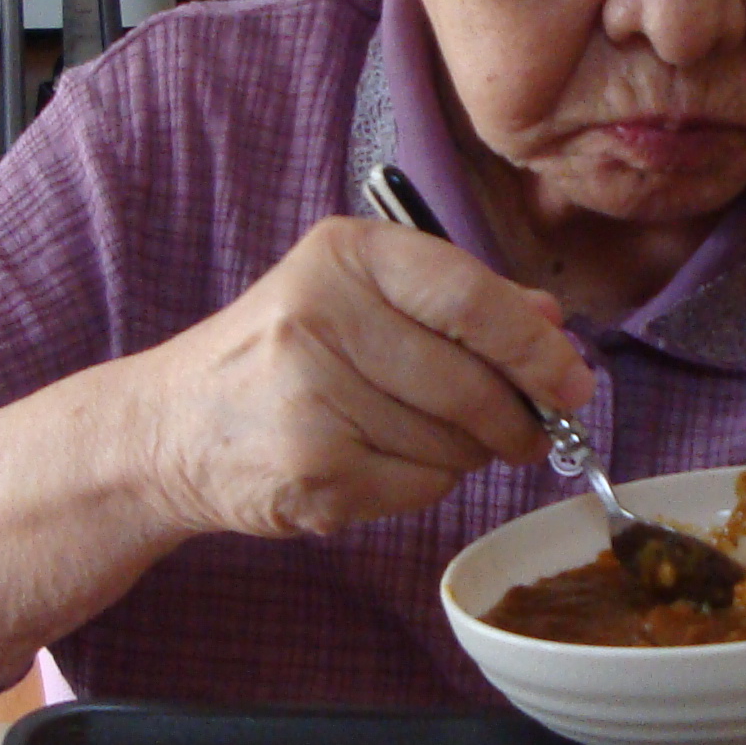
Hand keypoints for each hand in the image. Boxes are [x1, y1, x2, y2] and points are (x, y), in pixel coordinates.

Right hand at [134, 216, 594, 540]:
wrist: (170, 429)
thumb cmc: (282, 355)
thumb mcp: (360, 298)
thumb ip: (461, 301)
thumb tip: (552, 326)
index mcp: (345, 256)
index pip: (471, 299)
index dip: (537, 349)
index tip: (575, 382)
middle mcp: (320, 316)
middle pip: (472, 384)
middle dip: (517, 419)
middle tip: (529, 432)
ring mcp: (311, 398)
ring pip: (453, 444)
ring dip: (466, 454)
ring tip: (424, 438)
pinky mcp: (312, 471)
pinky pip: (420, 488)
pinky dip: (424, 485)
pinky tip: (382, 463)